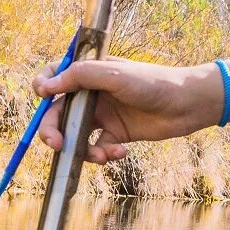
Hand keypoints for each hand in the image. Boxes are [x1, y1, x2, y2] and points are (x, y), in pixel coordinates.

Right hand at [32, 58, 219, 163]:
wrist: (187, 104)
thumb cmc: (154, 82)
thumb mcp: (115, 76)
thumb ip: (80, 77)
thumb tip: (46, 85)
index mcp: (91, 73)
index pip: (57, 75)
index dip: (44, 86)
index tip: (42, 96)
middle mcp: (93, 94)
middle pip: (59, 113)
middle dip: (53, 130)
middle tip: (56, 144)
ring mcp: (104, 115)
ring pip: (76, 135)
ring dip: (81, 149)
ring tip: (99, 155)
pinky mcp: (116, 134)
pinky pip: (97, 148)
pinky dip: (104, 154)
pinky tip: (120, 151)